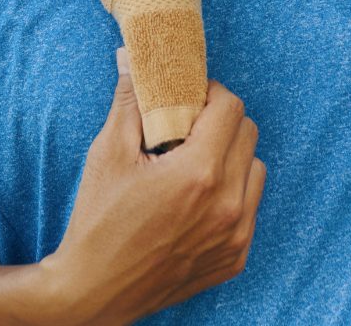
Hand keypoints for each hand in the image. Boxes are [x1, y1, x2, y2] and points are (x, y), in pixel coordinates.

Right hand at [40, 48, 266, 325]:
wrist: (94, 291)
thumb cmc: (97, 221)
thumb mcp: (107, 153)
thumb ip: (129, 101)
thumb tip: (133, 58)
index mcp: (198, 174)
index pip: (231, 108)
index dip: (210, 94)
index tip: (188, 99)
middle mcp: (227, 205)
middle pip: (248, 134)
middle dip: (221, 121)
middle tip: (189, 127)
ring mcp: (235, 236)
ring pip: (255, 170)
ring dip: (232, 157)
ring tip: (194, 164)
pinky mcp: (235, 259)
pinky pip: (250, 209)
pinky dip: (231, 195)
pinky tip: (196, 200)